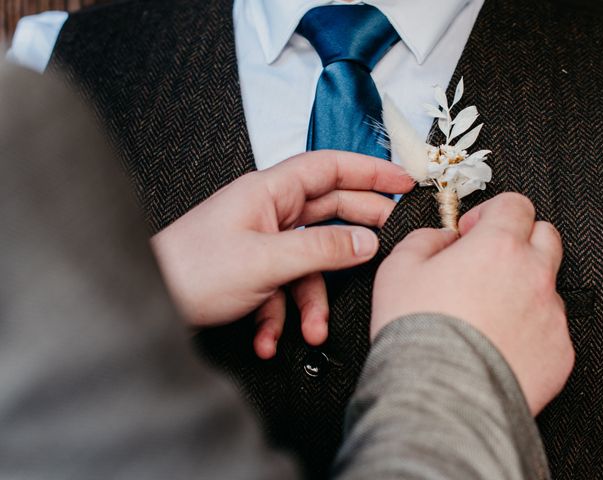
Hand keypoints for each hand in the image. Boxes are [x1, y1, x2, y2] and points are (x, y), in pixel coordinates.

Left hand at [151, 150, 413, 358]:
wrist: (148, 304)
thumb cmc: (191, 271)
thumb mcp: (266, 261)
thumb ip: (322, 248)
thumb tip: (366, 241)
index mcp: (268, 192)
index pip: (329, 167)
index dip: (369, 170)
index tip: (402, 181)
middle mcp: (267, 211)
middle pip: (326, 211)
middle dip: (356, 233)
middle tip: (387, 244)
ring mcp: (261, 241)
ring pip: (308, 261)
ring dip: (312, 299)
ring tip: (311, 328)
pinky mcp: (253, 270)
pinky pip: (283, 286)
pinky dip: (281, 315)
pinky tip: (269, 337)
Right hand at [371, 193, 574, 414]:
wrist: (441, 393)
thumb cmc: (419, 331)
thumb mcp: (398, 268)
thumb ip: (424, 239)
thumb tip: (441, 237)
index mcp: (497, 246)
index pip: (515, 204)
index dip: (491, 212)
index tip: (472, 231)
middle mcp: (533, 275)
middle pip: (545, 235)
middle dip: (518, 240)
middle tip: (487, 261)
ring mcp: (550, 315)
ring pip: (548, 284)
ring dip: (523, 287)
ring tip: (487, 312)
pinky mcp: (559, 352)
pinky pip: (550, 328)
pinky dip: (528, 329)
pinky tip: (497, 342)